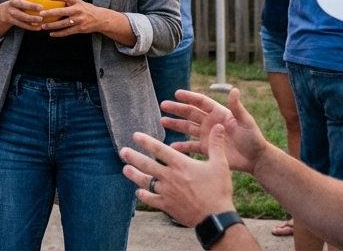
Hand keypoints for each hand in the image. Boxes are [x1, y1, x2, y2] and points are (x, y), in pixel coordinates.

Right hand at [0, 0, 44, 32]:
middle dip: (30, 6)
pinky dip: (30, 27)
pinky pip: (22, 25)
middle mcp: (12, 3)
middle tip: (41, 7)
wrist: (6, 12)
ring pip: (21, 16)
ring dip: (31, 18)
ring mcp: (11, 12)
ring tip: (41, 19)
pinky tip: (39, 28)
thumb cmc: (20, 1)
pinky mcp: (13, 21)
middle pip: (20, 4)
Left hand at [39, 0, 104, 37]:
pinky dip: (59, 33)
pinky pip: (67, 32)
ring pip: (62, 24)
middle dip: (50, 13)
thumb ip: (68, 2)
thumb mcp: (79, 3)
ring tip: (43, 26)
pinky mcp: (79, 29)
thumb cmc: (86, 9)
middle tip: (41, 14)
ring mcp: (78, 20)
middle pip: (62, 12)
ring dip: (52, 25)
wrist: (100, 19)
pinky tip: (51, 34)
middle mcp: (77, 10)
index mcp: (77, 2)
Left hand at [121, 125, 236, 227]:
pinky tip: (138, 192)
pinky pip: (150, 199)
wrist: (215, 217)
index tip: (135, 136)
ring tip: (125, 169)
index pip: (159, 149)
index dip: (146, 141)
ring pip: (145, 182)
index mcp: (181, 164)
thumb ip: (216, 144)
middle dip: (133, 157)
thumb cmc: (218, 190)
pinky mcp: (166, 206)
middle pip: (146, 164)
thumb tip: (218, 126)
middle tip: (122, 151)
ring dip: (134, 175)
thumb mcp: (220, 164)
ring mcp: (166, 192)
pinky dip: (143, 195)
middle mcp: (170, 177)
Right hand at [161, 89, 269, 175]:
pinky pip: (191, 147)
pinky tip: (171, 146)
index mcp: (219, 113)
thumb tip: (234, 89)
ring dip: (176, 124)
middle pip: (191, 113)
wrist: (255, 159)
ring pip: (188, 128)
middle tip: (163, 105)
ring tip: (163, 122)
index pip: (201, 102)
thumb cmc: (253, 138)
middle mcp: (211, 123)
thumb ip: (237, 107)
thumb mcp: (245, 121)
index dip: (189, 97)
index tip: (177, 93)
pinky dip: (182, 146)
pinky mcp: (208, 149)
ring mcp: (208, 136)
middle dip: (177, 109)